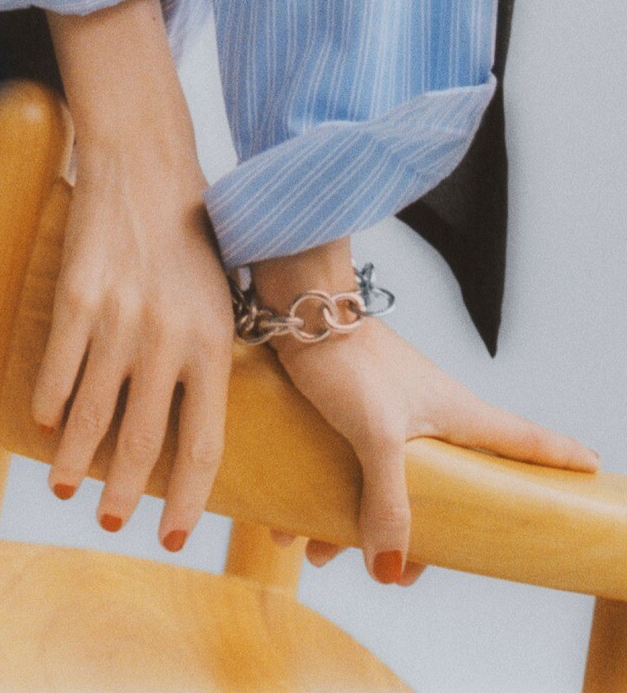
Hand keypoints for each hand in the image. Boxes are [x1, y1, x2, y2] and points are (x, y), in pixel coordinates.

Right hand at [32, 0, 235, 552]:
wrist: (145, 166)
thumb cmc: (188, 238)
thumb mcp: (219, 301)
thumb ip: (208, 361)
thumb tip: (192, 431)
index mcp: (213, 344)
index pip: (203, 444)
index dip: (187, 498)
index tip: (174, 535)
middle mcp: (169, 339)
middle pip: (144, 441)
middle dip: (124, 492)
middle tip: (111, 521)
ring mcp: (120, 319)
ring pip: (91, 413)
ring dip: (76, 461)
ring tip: (67, 487)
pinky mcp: (78, 296)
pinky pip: (58, 366)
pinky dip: (48, 403)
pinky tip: (43, 424)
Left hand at [257, 244, 599, 584]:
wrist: (296, 310)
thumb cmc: (349, 358)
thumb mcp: (376, 435)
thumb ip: (388, 502)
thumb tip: (390, 569)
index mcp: (455, 413)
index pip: (522, 439)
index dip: (558, 455)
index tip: (592, 465)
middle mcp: (428, 415)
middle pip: (449, 483)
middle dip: (424, 533)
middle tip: (409, 571)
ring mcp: (388, 414)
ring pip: (386, 481)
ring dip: (355, 521)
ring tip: (323, 551)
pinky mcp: (348, 410)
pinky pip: (344, 467)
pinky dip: (320, 497)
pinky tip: (290, 525)